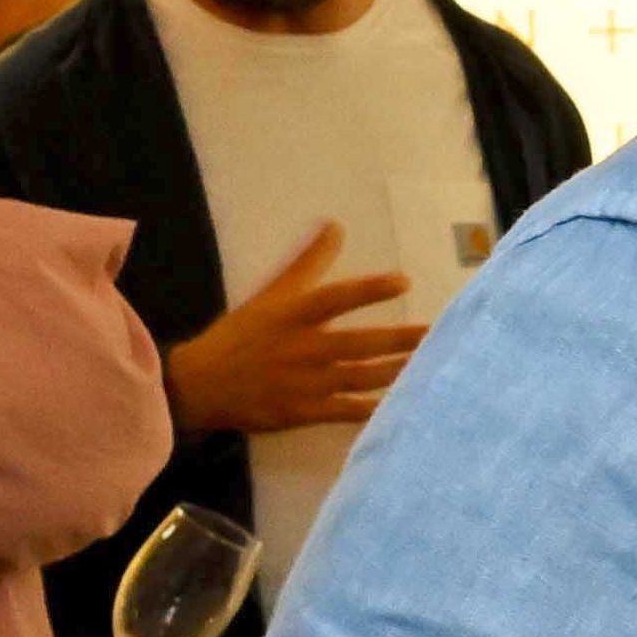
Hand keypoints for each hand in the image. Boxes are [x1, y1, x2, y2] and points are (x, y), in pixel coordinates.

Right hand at [167, 226, 421, 436]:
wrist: (199, 385)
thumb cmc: (242, 335)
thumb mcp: (272, 294)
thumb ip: (309, 262)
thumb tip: (336, 225)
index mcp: (291, 315)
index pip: (334, 298)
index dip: (368, 290)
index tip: (404, 281)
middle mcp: (300, 347)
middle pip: (358, 343)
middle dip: (399, 340)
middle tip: (438, 334)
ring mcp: (303, 383)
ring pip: (360, 378)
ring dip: (397, 373)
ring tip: (433, 367)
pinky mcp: (303, 412)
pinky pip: (346, 411)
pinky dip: (375, 410)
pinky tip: (405, 407)